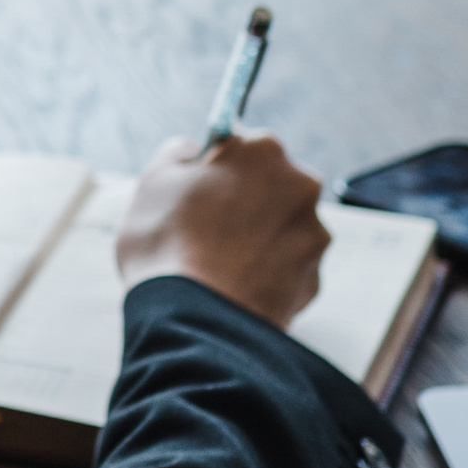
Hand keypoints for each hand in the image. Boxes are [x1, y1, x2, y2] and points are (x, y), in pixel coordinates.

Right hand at [114, 132, 329, 331]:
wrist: (193, 322)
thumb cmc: (168, 244)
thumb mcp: (154, 180)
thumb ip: (178, 153)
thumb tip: (193, 151)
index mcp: (264, 151)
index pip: (242, 145)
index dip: (216, 167)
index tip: (199, 187)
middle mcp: (301, 186)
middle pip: (269, 185)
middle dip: (244, 201)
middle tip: (205, 228)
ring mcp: (313, 236)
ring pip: (281, 228)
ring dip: (257, 239)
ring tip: (217, 265)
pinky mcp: (313, 281)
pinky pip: (287, 268)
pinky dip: (265, 275)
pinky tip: (233, 286)